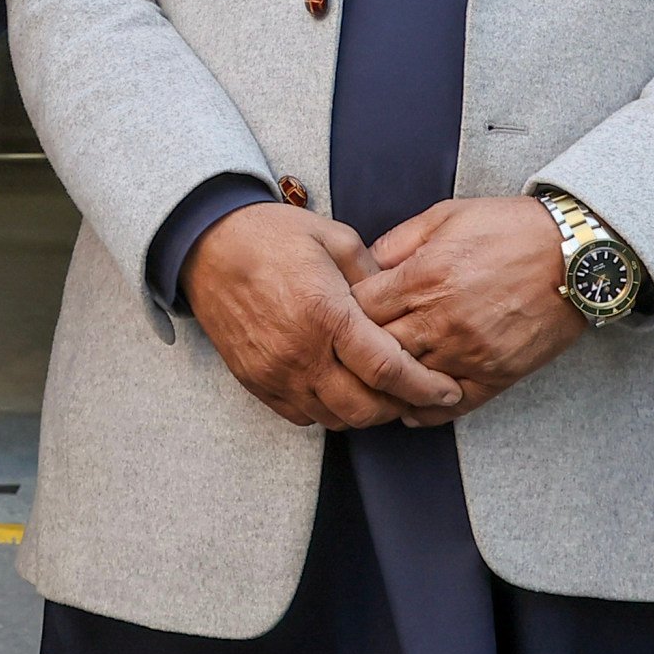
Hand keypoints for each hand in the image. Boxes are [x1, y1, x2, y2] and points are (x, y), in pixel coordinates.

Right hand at [186, 206, 467, 429]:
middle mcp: (300, 352)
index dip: (424, 387)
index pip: (387, 369)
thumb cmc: (271, 235)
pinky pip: (302, 416)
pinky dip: (329, 410)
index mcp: (327, 314)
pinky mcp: (256, 382)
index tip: (447, 392)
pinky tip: (340, 387)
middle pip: (365, 409)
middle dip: (400, 408)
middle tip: (418, 394)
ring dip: (365, 412)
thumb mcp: (334, 237)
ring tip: (381, 391)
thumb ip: (374, 272)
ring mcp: (275, 373)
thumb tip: (403, 298)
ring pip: (335, 419)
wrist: (206, 245)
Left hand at [354, 196, 584, 407]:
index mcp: (423, 277)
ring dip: (387, 383)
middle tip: (347, 352)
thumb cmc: (511, 228)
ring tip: (371, 382)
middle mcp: (441, 319)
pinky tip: (410, 406)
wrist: (575, 254)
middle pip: (376, 350)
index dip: (343, 311)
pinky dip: (425, 410)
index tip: (341, 312)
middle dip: (357, 350)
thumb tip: (365, 263)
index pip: (359, 308)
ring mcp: (468, 352)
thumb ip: (400, 240)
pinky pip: (449, 406)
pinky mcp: (496, 375)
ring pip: (407, 382)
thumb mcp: (448, 215)